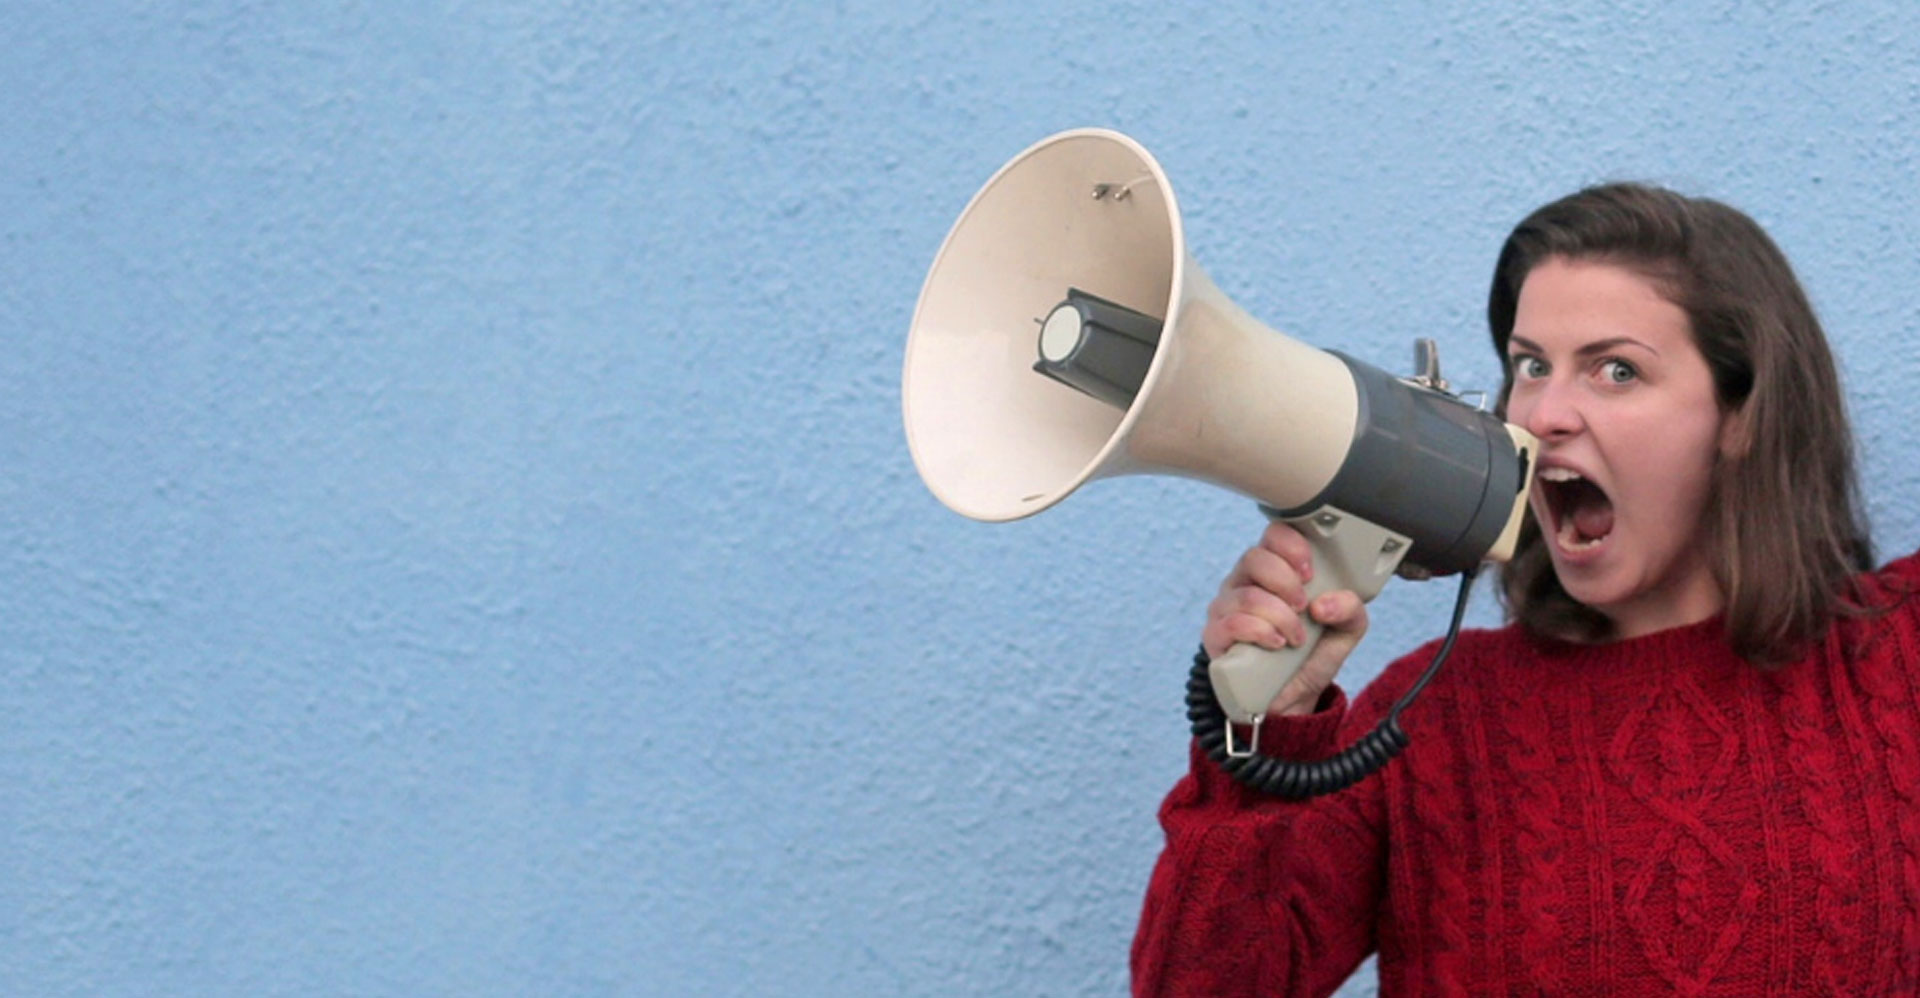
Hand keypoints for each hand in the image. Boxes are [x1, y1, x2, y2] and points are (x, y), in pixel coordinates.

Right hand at [1202, 521, 1369, 715]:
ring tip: (1296, 637)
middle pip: (1254, 558)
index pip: (1273, 536)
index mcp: (1275, 570)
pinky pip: (1231, 623)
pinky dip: (1260, 632)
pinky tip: (1276, 644)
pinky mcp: (1215, 635)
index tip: (1309, 572)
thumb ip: (1350, 609)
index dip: (1291, 546)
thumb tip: (1324, 604)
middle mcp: (1246, 581)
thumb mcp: (1345, 630)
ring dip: (1279, 617)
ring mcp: (1226, 607)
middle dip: (1285, 582)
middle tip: (1304, 607)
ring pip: (1246, 595)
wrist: (1291, 698)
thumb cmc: (1311, 654)